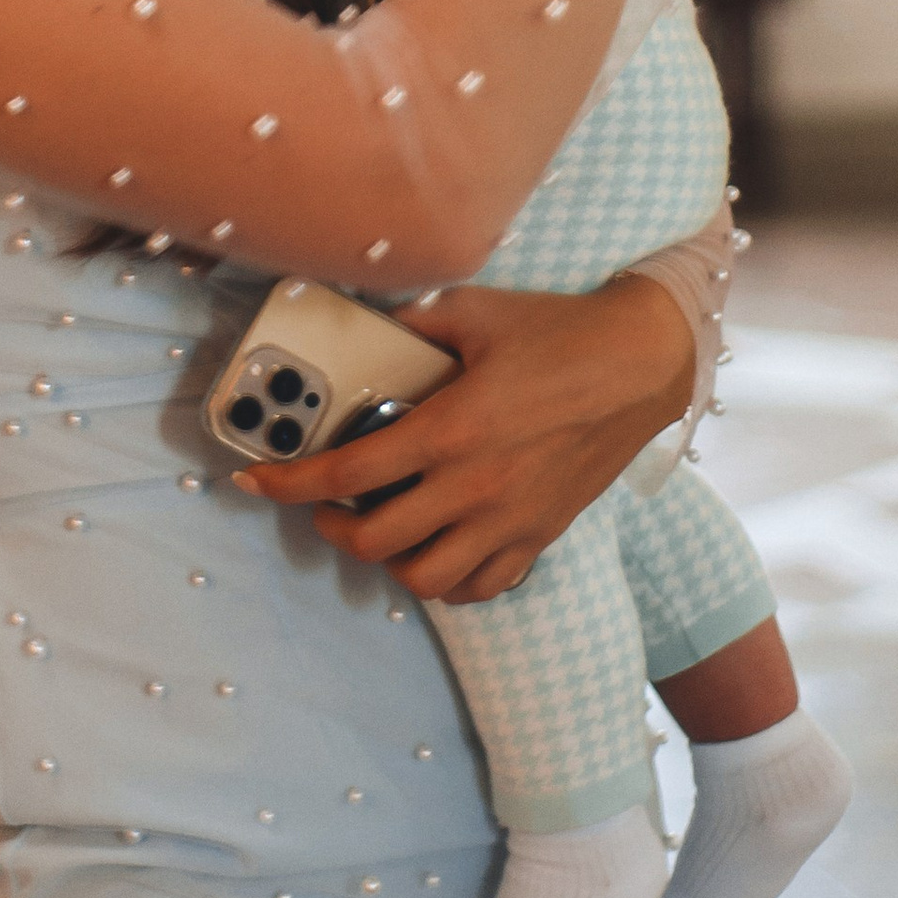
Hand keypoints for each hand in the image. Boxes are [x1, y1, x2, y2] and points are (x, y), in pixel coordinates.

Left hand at [233, 275, 697, 605]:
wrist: (642, 364)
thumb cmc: (561, 332)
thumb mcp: (476, 311)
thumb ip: (414, 322)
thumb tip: (370, 324)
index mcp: (451, 429)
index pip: (348, 472)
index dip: (289, 483)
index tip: (255, 482)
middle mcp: (475, 485)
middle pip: (375, 540)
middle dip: (330, 526)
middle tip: (322, 502)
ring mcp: (510, 519)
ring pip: (426, 578)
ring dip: (387, 560)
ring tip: (379, 528)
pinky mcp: (540, 535)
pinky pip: (482, 586)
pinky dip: (448, 580)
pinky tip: (436, 548)